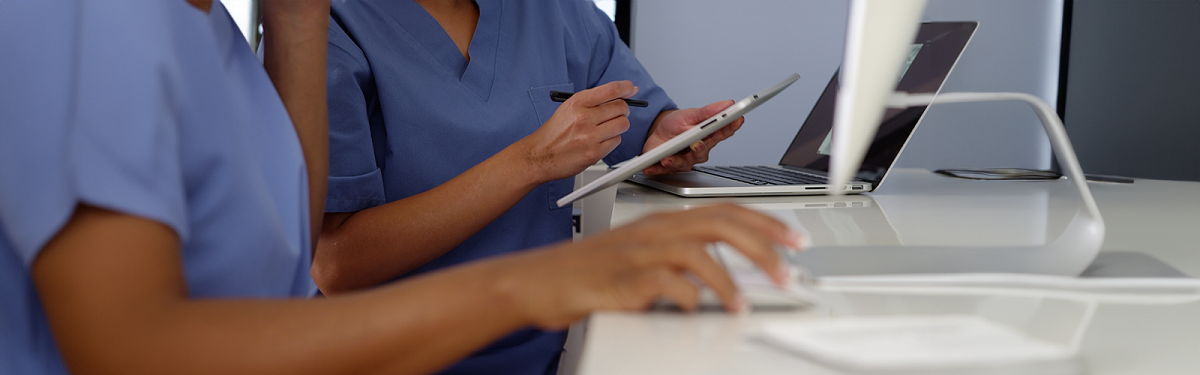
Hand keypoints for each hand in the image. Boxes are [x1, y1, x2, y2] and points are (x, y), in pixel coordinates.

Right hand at [497, 204, 803, 328]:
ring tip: (744, 304)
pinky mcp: (623, 278)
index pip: (724, 210)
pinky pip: (666, 283)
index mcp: (662, 222)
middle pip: (721, 224)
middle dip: (763, 246)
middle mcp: (655, 231)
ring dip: (729, 279)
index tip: (793, 240)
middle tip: (787, 268)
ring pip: (698, 251)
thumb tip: (720, 276)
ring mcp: (639, 252)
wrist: (538, 280)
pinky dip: (689, 297)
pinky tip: (698, 310)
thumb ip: (679, 260)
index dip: (764, 223)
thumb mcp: (640, 257)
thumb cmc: (588, 272)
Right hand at [514, 81, 637, 181]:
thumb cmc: (554, 132)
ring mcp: (590, 137)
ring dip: (619, 126)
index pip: (611, 90)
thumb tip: (620, 94)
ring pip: (622, 125)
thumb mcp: (569, 108)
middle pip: (621, 107)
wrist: (539, 155)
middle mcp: (584, 118)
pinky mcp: (594, 153)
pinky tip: (599, 141)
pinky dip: (612, 140)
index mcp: (577, 103)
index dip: (625, 87)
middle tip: (616, 113)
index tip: (631, 89)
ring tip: (606, 128)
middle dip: (623, 110)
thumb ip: (593, 100)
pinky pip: (616, 141)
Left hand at [642, 100, 744, 174]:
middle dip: (701, 148)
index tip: (737, 120)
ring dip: (676, 161)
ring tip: (668, 158)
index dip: (731, 127)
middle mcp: (698, 151)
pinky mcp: (670, 166)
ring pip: (685, 163)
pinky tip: (651, 167)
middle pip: (703, 151)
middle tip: (697, 144)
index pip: (722, 132)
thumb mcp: (690, 114)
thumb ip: (708, 112)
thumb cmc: (676, 125)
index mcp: (706, 136)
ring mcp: (685, 160)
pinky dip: (657, 169)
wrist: (656, 132)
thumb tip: (728, 104)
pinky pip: (664, 170)